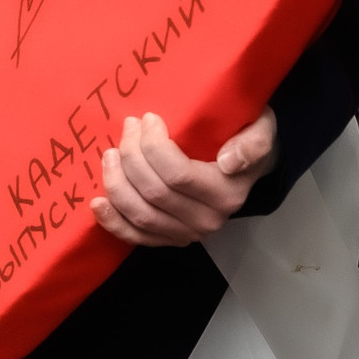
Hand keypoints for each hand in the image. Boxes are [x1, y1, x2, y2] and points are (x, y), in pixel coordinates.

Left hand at [90, 109, 277, 246]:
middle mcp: (208, 219)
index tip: (148, 118)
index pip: (178, 174)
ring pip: (141, 215)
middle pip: (154, 192)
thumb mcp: (261, 130)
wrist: (246, 167)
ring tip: (110, 154)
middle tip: (127, 127)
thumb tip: (229, 161)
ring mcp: (188, 233)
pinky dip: (113, 222)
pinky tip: (97, 203)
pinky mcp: (170, 239)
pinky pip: (137, 238)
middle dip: (131, 156)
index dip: (153, 146)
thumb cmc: (246, 139)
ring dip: (116, 183)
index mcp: (228, 193)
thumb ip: (253, 143)